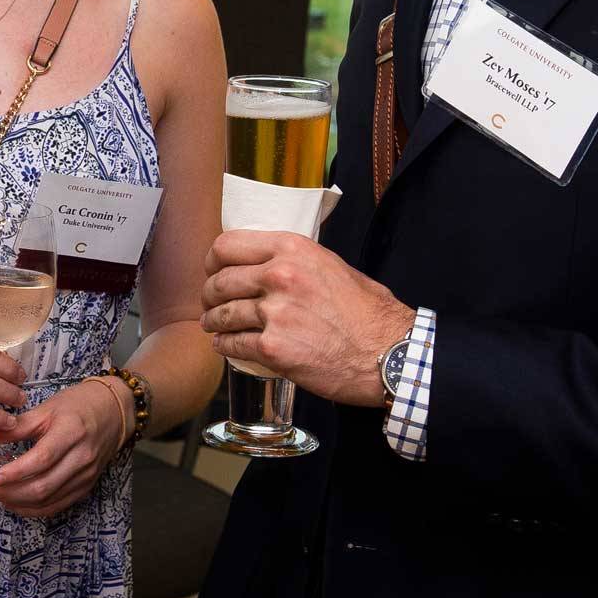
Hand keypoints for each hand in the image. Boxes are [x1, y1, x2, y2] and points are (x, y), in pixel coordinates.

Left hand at [0, 377, 123, 518]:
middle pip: (43, 486)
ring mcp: (85, 476)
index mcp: (71, 432)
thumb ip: (21, 424)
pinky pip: (57, 505)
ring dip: (17, 503)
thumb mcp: (48, 407)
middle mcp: (81, 458)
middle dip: (9, 492)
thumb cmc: (80, 405)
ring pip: (48, 500)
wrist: (114, 412)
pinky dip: (33, 509)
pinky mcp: (86, 486)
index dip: (16, 472)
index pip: (41, 459)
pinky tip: (14, 503)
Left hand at [199, 228, 411, 407]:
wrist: (388, 353)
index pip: (228, 245)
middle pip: (219, 281)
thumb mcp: (331, 266)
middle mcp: (279, 276)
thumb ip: (295, 261)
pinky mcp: (273, 349)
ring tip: (214, 326)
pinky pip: (233, 344)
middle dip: (209, 295)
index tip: (213, 271)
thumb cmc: (367, 313)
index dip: (213, 261)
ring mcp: (274, 313)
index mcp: (292, 250)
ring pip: (222, 314)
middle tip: (211, 303)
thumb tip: (265, 262)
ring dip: (213, 322)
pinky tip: (224, 345)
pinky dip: (224, 346)